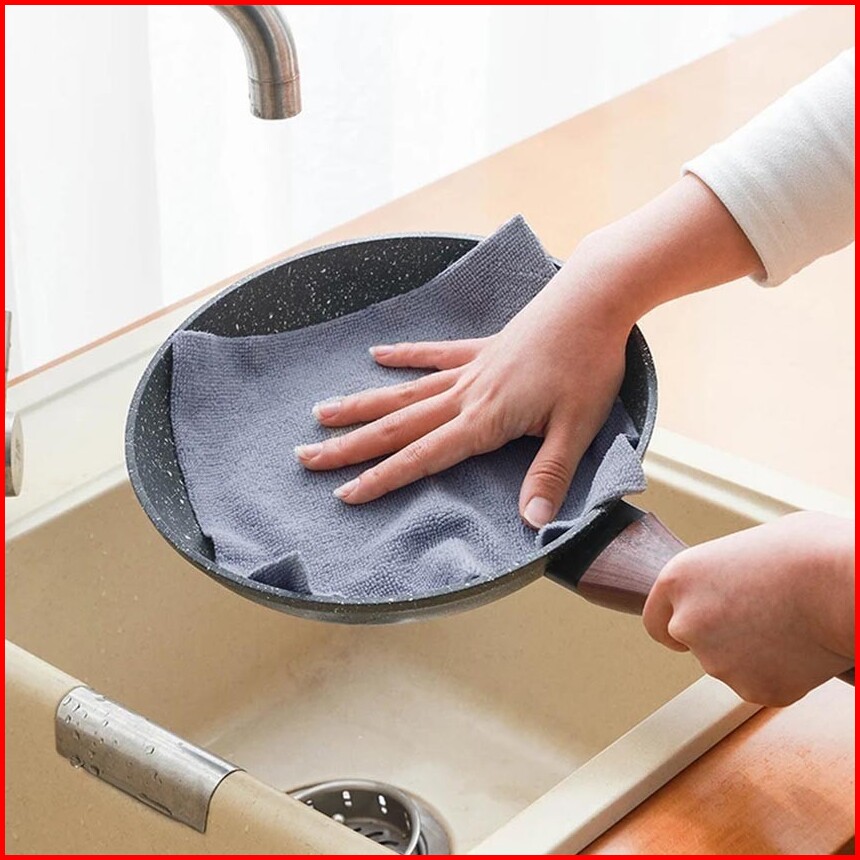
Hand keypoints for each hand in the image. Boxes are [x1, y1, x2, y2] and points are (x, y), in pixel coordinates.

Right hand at [295, 260, 629, 526]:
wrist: (592, 302)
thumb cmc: (589, 366)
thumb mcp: (578, 427)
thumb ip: (550, 474)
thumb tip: (532, 522)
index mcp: (484, 419)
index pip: (422, 456)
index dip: (382, 477)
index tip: (344, 492)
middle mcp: (465, 394)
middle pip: (397, 424)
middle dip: (350, 445)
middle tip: (306, 455)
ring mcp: (468, 369)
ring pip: (403, 392)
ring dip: (361, 404)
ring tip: (322, 411)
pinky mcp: (479, 348)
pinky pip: (432, 355)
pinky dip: (403, 356)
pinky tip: (377, 355)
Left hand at [643, 512, 854, 706]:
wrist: (844, 584)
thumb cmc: (805, 553)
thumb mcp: (741, 550)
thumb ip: (718, 577)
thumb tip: (724, 590)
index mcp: (678, 580)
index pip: (656, 622)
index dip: (676, 627)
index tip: (691, 632)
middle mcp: (688, 622)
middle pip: (695, 645)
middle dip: (722, 639)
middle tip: (762, 619)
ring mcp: (718, 661)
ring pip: (732, 666)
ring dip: (754, 655)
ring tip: (789, 625)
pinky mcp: (754, 689)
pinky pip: (765, 685)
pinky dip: (783, 674)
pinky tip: (802, 647)